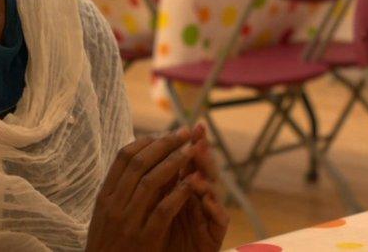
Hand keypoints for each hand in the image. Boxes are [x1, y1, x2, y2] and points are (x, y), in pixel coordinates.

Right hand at [86, 128, 197, 251]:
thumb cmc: (109, 246)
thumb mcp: (107, 216)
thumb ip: (120, 192)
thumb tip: (141, 163)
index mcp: (104, 196)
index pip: (123, 157)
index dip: (146, 141)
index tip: (164, 133)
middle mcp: (114, 204)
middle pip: (139, 163)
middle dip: (165, 144)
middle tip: (184, 133)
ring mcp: (128, 221)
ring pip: (151, 181)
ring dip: (174, 162)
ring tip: (192, 151)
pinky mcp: (144, 238)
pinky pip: (163, 209)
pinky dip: (178, 193)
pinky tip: (192, 182)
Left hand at [164, 125, 229, 251]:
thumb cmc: (158, 237)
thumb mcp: (153, 208)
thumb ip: (158, 183)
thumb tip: (148, 152)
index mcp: (185, 191)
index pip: (190, 164)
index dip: (190, 147)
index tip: (190, 128)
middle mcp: (200, 201)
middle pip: (205, 173)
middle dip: (203, 156)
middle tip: (200, 140)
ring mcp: (208, 218)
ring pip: (214, 193)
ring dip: (207, 179)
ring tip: (199, 169)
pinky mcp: (214, 237)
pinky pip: (219, 221)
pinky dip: (214, 209)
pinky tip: (206, 199)